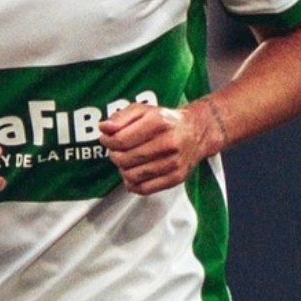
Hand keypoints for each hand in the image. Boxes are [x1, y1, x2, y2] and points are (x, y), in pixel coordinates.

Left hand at [101, 102, 217, 194]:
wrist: (196, 132)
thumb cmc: (165, 121)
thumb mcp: (142, 111)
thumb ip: (120, 118)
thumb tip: (104, 128)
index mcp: (159, 122)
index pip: (120, 140)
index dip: (108, 141)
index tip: (107, 140)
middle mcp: (169, 142)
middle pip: (125, 159)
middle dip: (114, 155)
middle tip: (117, 151)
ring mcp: (174, 162)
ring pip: (132, 175)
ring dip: (123, 170)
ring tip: (127, 161)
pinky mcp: (176, 177)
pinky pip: (144, 189)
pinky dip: (133, 184)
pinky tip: (134, 173)